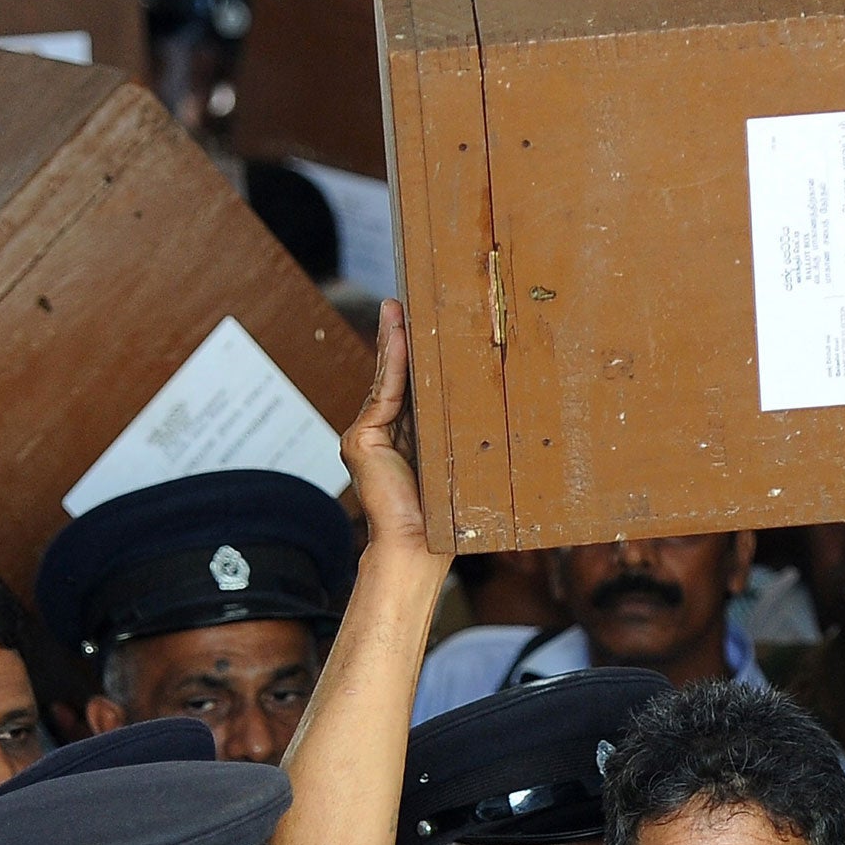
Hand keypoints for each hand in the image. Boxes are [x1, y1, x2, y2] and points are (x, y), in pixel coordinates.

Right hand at [343, 299, 443, 557]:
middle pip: (394, 377)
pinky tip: (401, 335)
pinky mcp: (361, 439)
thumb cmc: (445, 513)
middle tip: (406, 301)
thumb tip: (482, 392)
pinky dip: (392, 362)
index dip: (414, 355)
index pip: (409, 388)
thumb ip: (453, 426)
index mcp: (404, 438)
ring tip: (401, 308)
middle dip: (400, 338)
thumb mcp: (455, 457)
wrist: (418, 544)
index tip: (420, 322)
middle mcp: (381, 434)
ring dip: (394, 341)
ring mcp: (366, 435)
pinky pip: (383, 392)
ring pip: (386, 379)